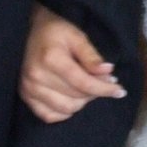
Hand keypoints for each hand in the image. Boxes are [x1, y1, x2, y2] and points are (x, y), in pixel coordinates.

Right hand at [20, 4, 124, 122]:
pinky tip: (70, 98)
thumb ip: (91, 56)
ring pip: (66, 109)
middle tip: (104, 82)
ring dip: (82, 102)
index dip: (104, 89)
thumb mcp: (76, 36)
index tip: (120, 90)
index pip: (84, 83)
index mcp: (51, 59)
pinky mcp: (25, 96)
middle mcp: (37, 77)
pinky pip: (50, 116)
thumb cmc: (54, 31)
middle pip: (77, 98)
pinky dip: (64, 111)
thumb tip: (108, 72)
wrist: (27, 31)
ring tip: (87, 88)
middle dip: (95, 92)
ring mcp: (28, 89)